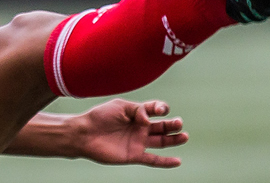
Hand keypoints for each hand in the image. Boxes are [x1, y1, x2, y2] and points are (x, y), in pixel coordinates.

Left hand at [70, 99, 187, 168]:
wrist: (85, 133)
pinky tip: (177, 161)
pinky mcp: (134, 155)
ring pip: (161, 142)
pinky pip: (153, 160)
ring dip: (173, 139)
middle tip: (179, 123)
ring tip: (184, 136)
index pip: (155, 110)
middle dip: (172, 124)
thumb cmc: (100, 117)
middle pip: (162, 126)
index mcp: (136, 113)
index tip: (161, 109)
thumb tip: (150, 119)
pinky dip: (165, 162)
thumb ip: (138, 110)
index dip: (161, 108)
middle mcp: (139, 128)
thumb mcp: (120, 106)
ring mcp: (138, 142)